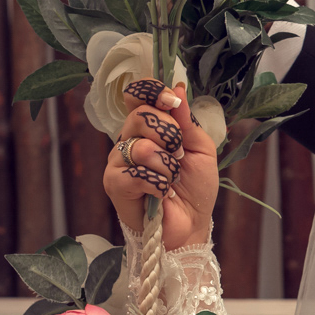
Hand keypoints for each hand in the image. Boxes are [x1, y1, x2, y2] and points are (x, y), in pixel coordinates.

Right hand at [102, 80, 218, 250]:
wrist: (192, 224)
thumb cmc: (195, 188)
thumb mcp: (200, 149)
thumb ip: (187, 121)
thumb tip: (177, 90)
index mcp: (149, 128)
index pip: (137, 95)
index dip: (152, 91)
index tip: (171, 99)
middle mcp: (129, 140)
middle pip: (140, 116)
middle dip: (170, 135)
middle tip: (178, 155)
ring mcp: (118, 162)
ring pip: (141, 147)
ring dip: (167, 165)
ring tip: (171, 179)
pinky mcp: (114, 184)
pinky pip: (134, 173)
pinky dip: (157, 183)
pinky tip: (161, 193)